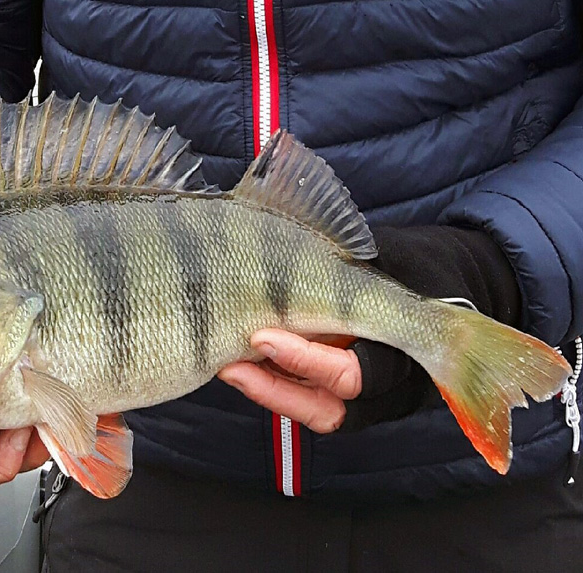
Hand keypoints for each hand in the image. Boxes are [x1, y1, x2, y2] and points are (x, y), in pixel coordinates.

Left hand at [219, 226, 521, 431]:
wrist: (437, 282)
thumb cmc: (418, 263)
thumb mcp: (400, 255)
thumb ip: (361, 261)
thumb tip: (315, 253)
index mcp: (405, 353)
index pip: (354, 375)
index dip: (307, 361)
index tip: (263, 336)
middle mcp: (384, 387)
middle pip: (327, 408)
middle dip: (276, 388)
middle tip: (230, 360)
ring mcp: (360, 394)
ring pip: (311, 409)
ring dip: (266, 390)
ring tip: (225, 363)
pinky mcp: (336, 388)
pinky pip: (303, 396)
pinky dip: (271, 381)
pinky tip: (237, 357)